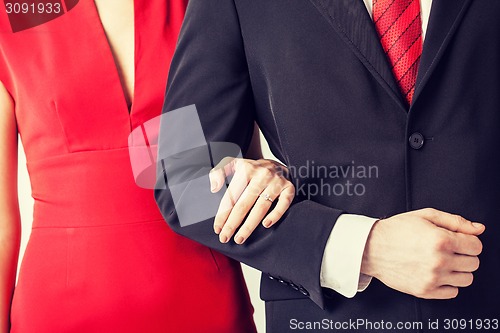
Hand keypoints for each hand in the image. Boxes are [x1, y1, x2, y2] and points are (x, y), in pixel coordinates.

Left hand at [209, 158, 294, 244]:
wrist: (277, 164)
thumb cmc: (253, 169)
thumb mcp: (234, 164)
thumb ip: (219, 172)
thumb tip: (214, 188)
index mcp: (246, 169)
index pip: (232, 195)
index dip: (223, 213)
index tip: (218, 228)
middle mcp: (262, 175)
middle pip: (244, 204)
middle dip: (233, 223)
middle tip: (225, 238)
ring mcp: (276, 182)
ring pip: (261, 207)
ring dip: (249, 225)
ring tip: (240, 238)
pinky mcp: (289, 188)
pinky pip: (283, 204)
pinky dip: (276, 215)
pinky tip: (266, 225)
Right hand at [361, 208, 484, 298]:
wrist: (371, 247)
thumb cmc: (396, 230)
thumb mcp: (425, 216)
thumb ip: (455, 221)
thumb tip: (478, 229)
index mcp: (441, 240)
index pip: (476, 246)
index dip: (469, 241)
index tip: (459, 241)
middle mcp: (439, 260)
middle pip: (474, 263)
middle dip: (465, 255)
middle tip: (449, 250)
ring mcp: (433, 278)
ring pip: (466, 279)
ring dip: (458, 270)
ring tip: (443, 262)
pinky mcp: (425, 291)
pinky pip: (453, 292)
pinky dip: (448, 283)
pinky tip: (436, 273)